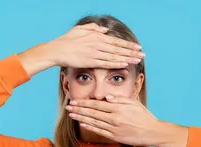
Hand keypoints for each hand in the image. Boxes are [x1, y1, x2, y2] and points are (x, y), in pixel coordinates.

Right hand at [18, 23, 144, 75]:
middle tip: (142, 55)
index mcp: (96, 36)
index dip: (128, 44)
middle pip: (118, 48)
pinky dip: (116, 63)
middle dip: (132, 52)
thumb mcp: (80, 29)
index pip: (116, 41)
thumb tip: (104, 30)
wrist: (57, 50)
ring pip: (114, 56)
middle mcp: (97, 44)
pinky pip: (106, 63)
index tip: (137, 47)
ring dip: (127, 58)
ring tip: (137, 60)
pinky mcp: (90, 61)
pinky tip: (124, 64)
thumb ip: (93, 28)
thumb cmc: (67, 40)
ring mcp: (94, 53)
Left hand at [65, 95, 176, 146]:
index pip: (97, 104)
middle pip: (92, 113)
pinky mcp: (115, 137)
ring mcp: (114, 128)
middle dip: (79, 110)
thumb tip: (106, 97)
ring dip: (81, 118)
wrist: (153, 132)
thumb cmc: (144, 116)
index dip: (84, 103)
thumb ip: (119, 99)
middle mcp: (114, 118)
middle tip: (68, 107)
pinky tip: (82, 124)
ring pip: (94, 122)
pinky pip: (99, 132)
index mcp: (118, 108)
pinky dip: (90, 128)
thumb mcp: (134, 102)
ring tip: (72, 115)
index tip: (74, 101)